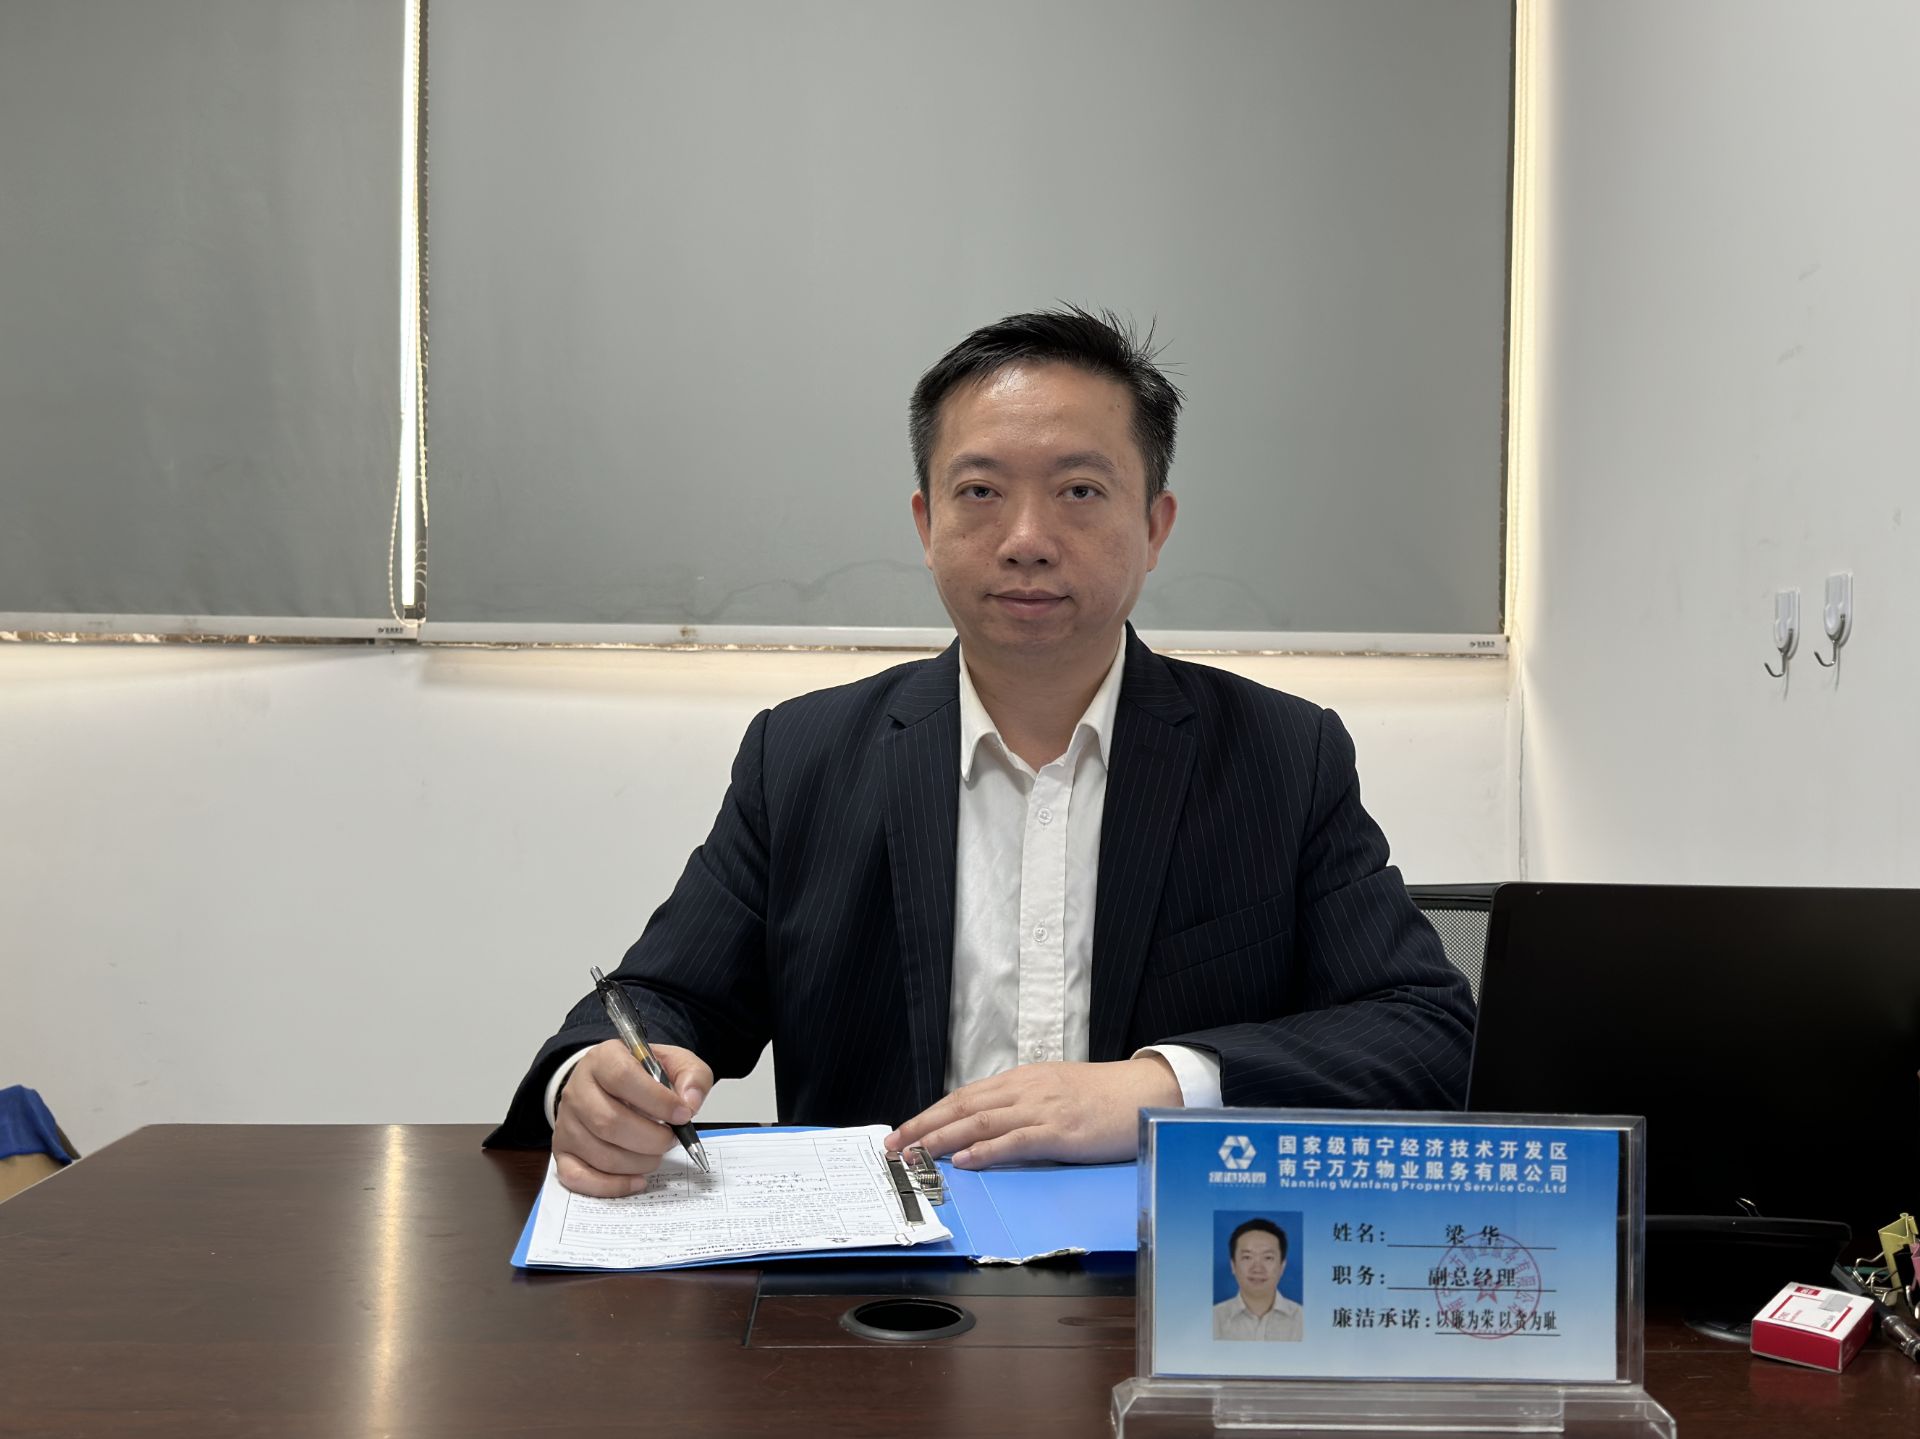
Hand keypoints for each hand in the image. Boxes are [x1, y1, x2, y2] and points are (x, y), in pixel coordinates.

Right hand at [551, 1038, 712, 1196]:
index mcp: (604, 1059)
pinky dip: (612, 1186)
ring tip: (656, 1153)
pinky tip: (637, 1180)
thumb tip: (690, 1102)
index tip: (682, 1115)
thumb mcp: (673, 1062)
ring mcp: (566, 1123)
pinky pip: (578, 1178)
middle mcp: (577, 1090)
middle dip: (650, 1138)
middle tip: (671, 1139)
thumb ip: (691, 1075)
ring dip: (638, 1162)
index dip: (656, 1100)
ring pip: (599, 1153)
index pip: (623, 1077)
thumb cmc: (642, 1076)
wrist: (609, 1083)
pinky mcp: (562, 1151)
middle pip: (609, 1122)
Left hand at [884, 1056, 1180, 1168]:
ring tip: (915, 1154)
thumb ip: (1024, 1105)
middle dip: (924, 1125)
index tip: (904, 1130)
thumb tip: (988, 1129)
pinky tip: (965, 1161)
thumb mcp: (1057, 1091)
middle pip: (963, 1106)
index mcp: (1024, 1080)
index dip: (930, 1113)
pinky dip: (987, 1151)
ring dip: (943, 1138)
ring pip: (981, 1122)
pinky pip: (1016, 1140)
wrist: (1147, 1093)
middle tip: (893, 1144)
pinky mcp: (1062, 1132)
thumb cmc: (1105, 1097)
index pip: (965, 1095)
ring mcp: (1044, 1109)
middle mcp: (1027, 1089)